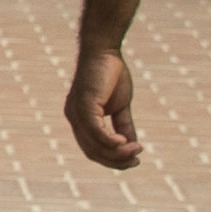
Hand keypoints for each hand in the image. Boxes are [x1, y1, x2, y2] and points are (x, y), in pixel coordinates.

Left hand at [64, 43, 143, 171]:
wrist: (104, 50)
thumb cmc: (110, 75)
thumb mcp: (120, 106)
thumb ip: (123, 125)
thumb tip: (133, 145)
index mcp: (80, 120)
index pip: (92, 150)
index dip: (112, 160)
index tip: (134, 160)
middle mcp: (74, 118)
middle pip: (92, 153)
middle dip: (116, 161)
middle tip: (136, 160)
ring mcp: (76, 112)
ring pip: (95, 145)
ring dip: (118, 153)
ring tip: (136, 150)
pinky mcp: (84, 105)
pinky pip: (96, 132)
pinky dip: (111, 141)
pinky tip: (125, 143)